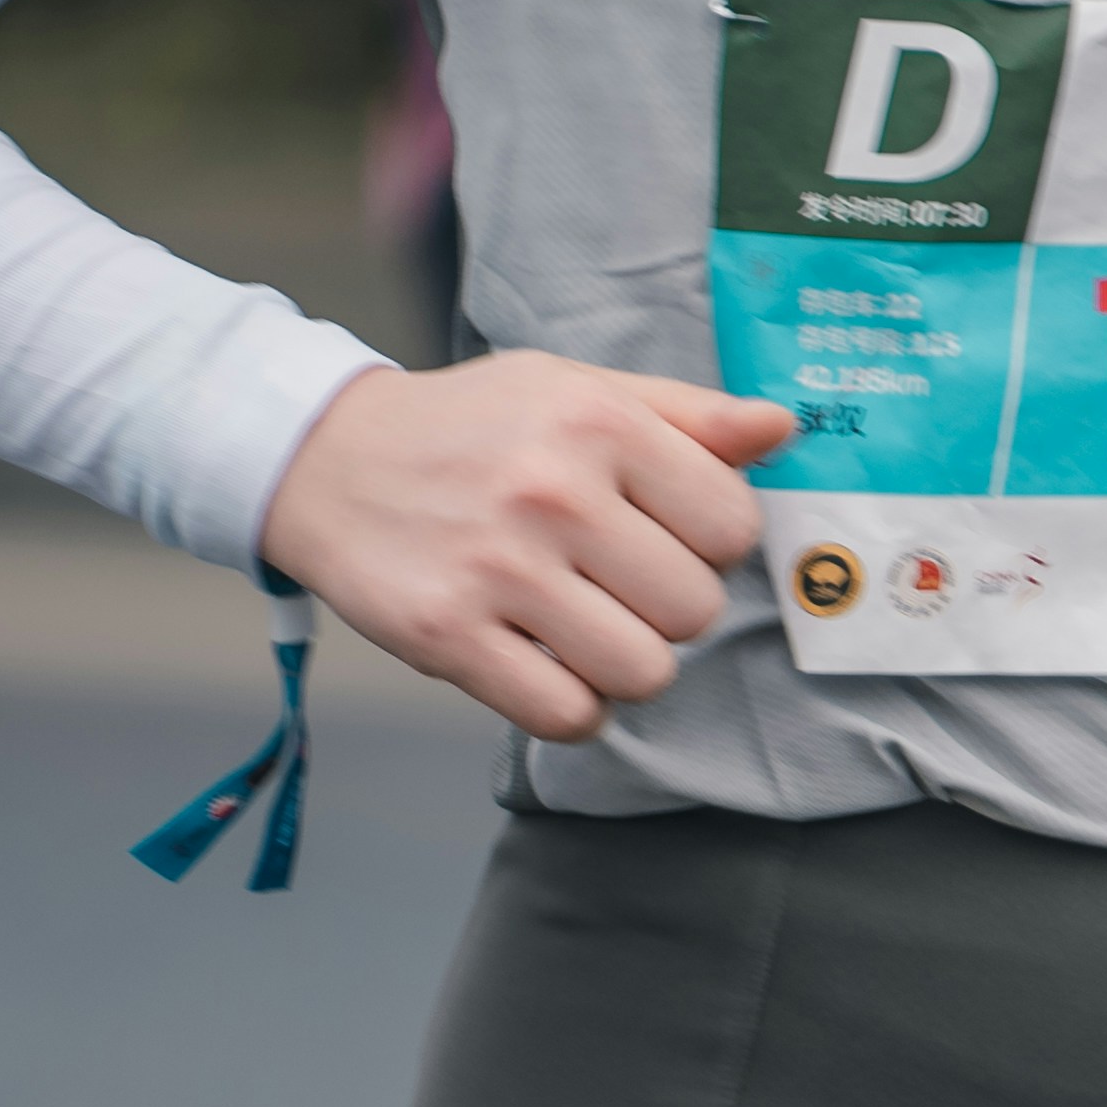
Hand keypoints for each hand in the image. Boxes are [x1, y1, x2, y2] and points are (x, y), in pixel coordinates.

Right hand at [258, 352, 792, 731]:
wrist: (325, 458)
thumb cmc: (473, 428)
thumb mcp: (576, 390)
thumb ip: (686, 415)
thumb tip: (782, 427)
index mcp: (597, 422)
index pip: (731, 526)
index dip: (708, 543)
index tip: (660, 535)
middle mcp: (552, 491)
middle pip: (694, 609)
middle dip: (666, 610)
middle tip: (613, 585)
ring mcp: (497, 568)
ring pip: (642, 673)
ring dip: (623, 666)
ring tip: (581, 628)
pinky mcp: (446, 636)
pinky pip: (566, 716)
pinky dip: (570, 708)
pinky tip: (542, 665)